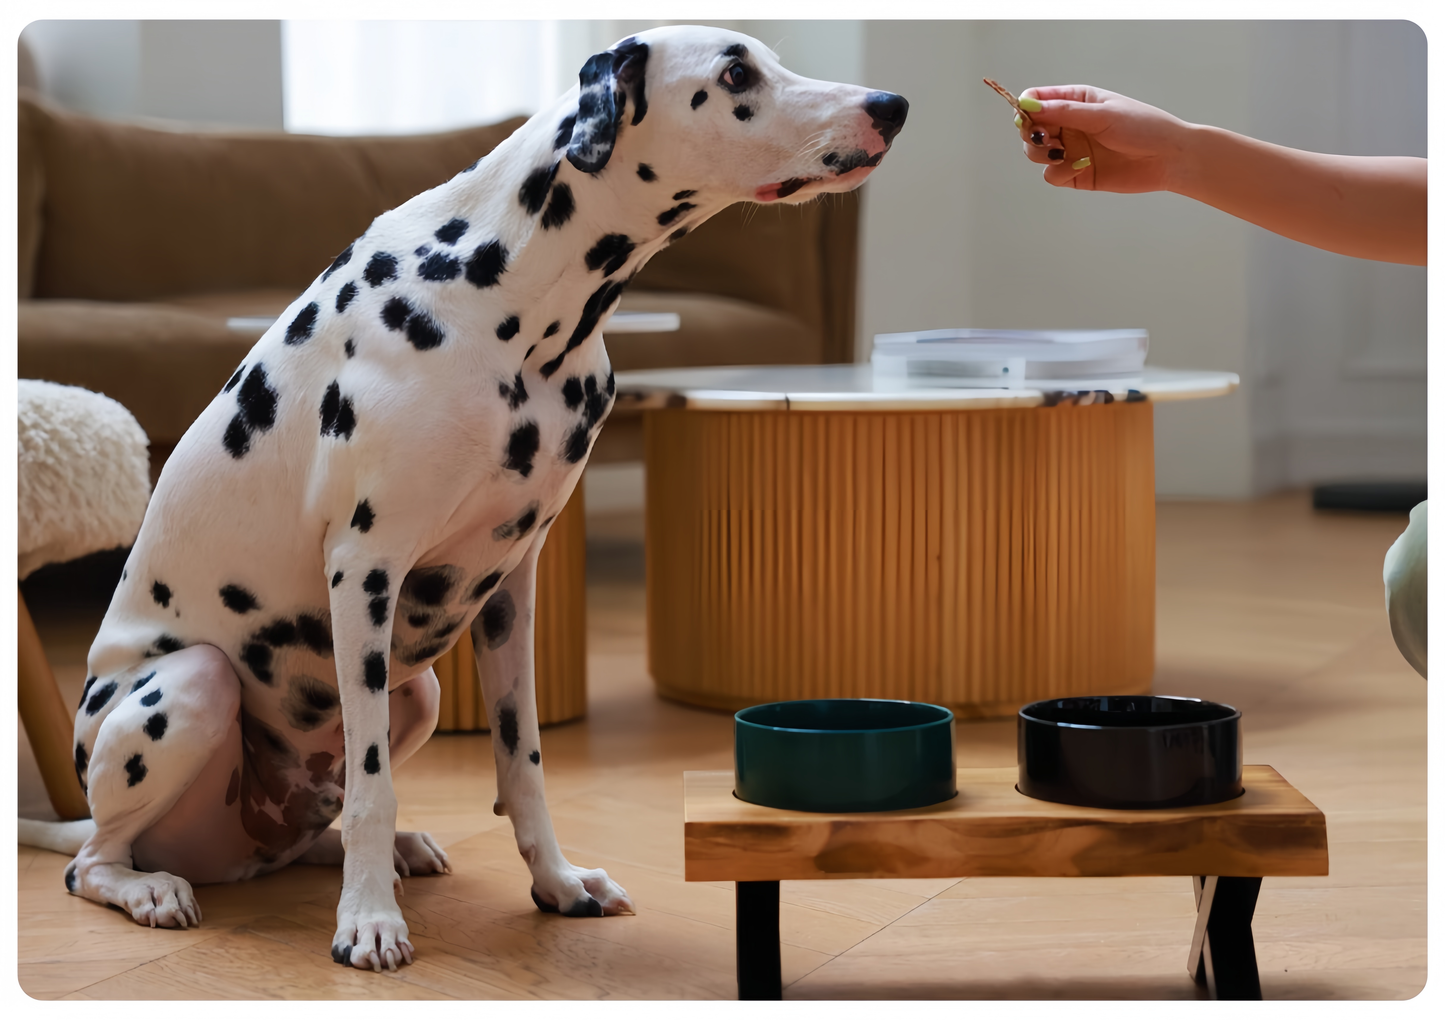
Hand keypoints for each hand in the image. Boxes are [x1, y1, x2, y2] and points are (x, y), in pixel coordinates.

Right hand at [1013, 85, 1190, 192]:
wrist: (1168, 159)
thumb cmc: (1144, 127)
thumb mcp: (1103, 114)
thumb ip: (1064, 112)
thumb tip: (1028, 106)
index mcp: (1076, 101)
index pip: (1037, 99)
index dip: (1026, 108)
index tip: (1026, 117)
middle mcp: (1070, 124)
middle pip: (1031, 128)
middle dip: (1031, 134)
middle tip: (1046, 139)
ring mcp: (1071, 150)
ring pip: (1036, 152)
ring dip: (1041, 154)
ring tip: (1060, 153)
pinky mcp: (1075, 173)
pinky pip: (1051, 175)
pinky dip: (1058, 171)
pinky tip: (1078, 167)